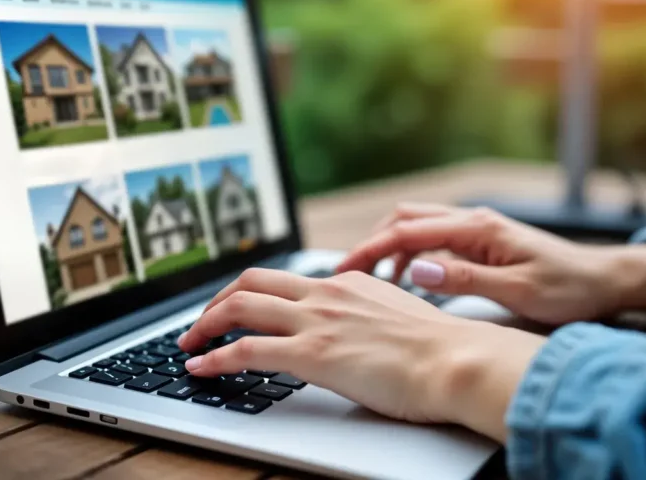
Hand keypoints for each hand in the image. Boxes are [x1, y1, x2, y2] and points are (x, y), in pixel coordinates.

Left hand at [178, 269, 545, 442]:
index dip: (252, 292)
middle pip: (252, 282)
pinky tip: (201, 368)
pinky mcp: (311, 354)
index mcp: (348, 283)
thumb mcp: (399, 317)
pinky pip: (246, 350)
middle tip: (201, 322)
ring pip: (240, 308)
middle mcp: (326, 293)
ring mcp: (317, 320)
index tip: (237, 307)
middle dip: (217, 301)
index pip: (286, 279)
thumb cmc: (442, 349)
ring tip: (188, 344)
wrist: (457, 360)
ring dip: (205, 325)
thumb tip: (360, 330)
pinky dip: (214, 358)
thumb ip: (370, 316)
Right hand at [337, 204, 645, 324]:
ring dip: (390, 247)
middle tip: (348, 274)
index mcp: (479, 228)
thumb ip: (465, 280)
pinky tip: (408, 279)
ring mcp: (478, 229)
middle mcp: (475, 221)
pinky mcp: (482, 242)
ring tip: (371, 280)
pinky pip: (435, 239)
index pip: (407, 232)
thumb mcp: (518, 291)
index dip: (369, 250)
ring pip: (418, 226)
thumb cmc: (570, 288)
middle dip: (371, 242)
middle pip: (405, 219)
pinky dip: (411, 254)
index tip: (343, 271)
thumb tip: (417, 269)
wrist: (605, 282)